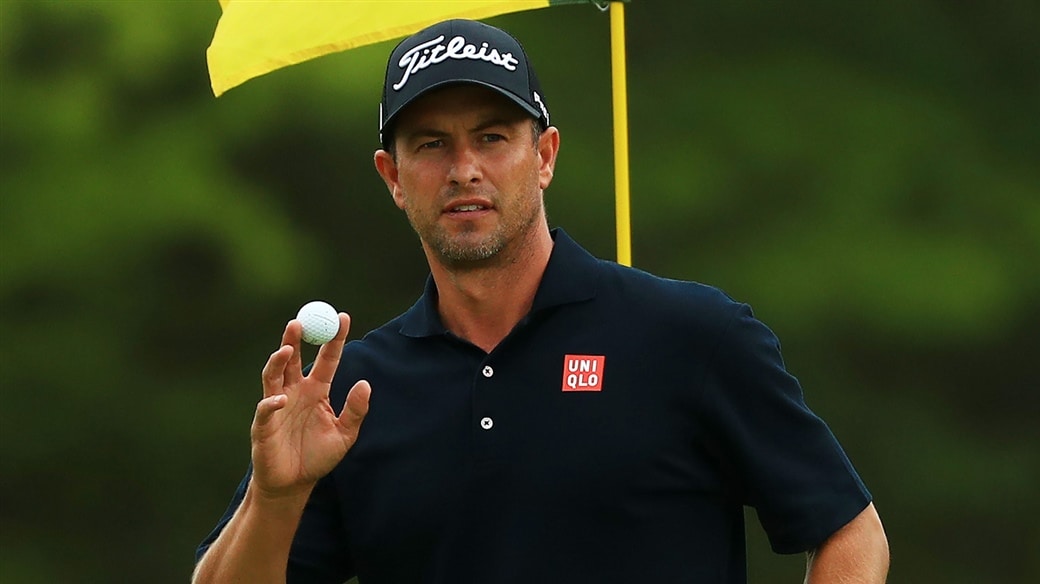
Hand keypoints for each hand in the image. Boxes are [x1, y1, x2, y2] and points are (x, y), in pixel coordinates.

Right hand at [250, 313, 369, 499]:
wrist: (294, 485)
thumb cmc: (318, 457)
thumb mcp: (345, 434)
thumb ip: (355, 411)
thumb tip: (365, 383)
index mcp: (317, 391)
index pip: (327, 359)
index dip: (334, 339)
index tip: (342, 317)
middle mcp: (295, 392)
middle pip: (293, 358)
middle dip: (295, 338)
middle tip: (302, 321)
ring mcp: (277, 406)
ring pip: (273, 375)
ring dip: (278, 361)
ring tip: (287, 348)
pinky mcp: (264, 426)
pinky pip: (265, 410)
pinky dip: (271, 404)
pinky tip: (280, 401)